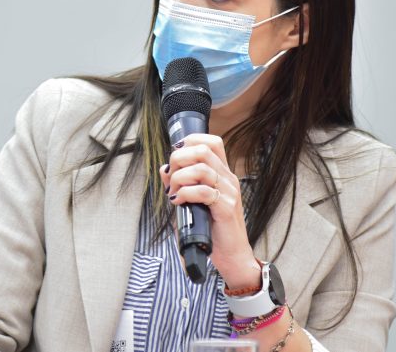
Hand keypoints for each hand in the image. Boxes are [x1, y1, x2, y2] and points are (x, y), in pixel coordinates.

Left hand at [160, 133, 261, 289]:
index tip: (176, 154)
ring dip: (180, 177)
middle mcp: (228, 179)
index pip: (213, 142)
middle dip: (179, 159)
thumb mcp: (193, 202)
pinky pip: (203, 192)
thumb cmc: (212, 229)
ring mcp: (229, 192)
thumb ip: (180, 184)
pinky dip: (185, 194)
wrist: (232, 255)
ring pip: (202, 169)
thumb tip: (164, 169)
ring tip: (173, 192)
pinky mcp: (226, 208)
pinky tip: (178, 202)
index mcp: (223, 174)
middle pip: (203, 151)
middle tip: (171, 177)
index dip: (192, 141)